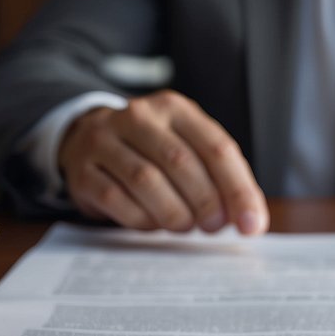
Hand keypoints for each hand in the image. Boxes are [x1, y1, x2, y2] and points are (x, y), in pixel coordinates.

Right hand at [57, 90, 268, 234]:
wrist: (86, 138)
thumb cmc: (151, 150)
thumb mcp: (187, 148)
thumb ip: (220, 178)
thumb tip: (250, 218)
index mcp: (175, 109)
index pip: (216, 147)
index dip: (238, 190)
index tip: (252, 224)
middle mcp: (138, 117)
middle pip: (181, 162)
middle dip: (206, 202)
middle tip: (214, 226)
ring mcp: (104, 140)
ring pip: (146, 181)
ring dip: (174, 213)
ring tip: (184, 226)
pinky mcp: (82, 169)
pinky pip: (116, 199)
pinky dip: (141, 219)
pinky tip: (153, 223)